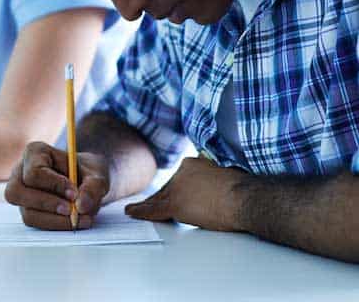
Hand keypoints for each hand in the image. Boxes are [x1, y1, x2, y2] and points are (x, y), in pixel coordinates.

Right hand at [4, 141, 109, 229]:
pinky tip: (73, 222)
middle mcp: (20, 172)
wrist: (85, 179)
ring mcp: (21, 193)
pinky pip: (35, 223)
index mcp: (34, 153)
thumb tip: (81, 206)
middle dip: (47, 204)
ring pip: (26, 213)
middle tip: (72, 210)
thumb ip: (93, 187)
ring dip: (54, 220)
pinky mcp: (27, 209)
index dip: (53, 185)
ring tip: (78, 219)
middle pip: (17, 192)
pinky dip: (55, 225)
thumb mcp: (96, 174)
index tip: (74, 193)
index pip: (33, 172)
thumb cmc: (86, 171)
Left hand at [125, 156, 247, 230]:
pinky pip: (153, 209)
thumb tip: (215, 185)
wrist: (244, 198)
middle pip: (166, 189)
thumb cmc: (243, 190)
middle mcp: (180, 172)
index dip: (176, 189)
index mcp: (192, 164)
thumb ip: (215, 177)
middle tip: (149, 204)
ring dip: (148, 205)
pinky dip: (141, 211)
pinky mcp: (175, 204)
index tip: (176, 194)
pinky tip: (131, 212)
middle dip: (159, 198)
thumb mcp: (228, 175)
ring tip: (135, 209)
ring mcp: (176, 187)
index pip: (178, 179)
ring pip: (158, 199)